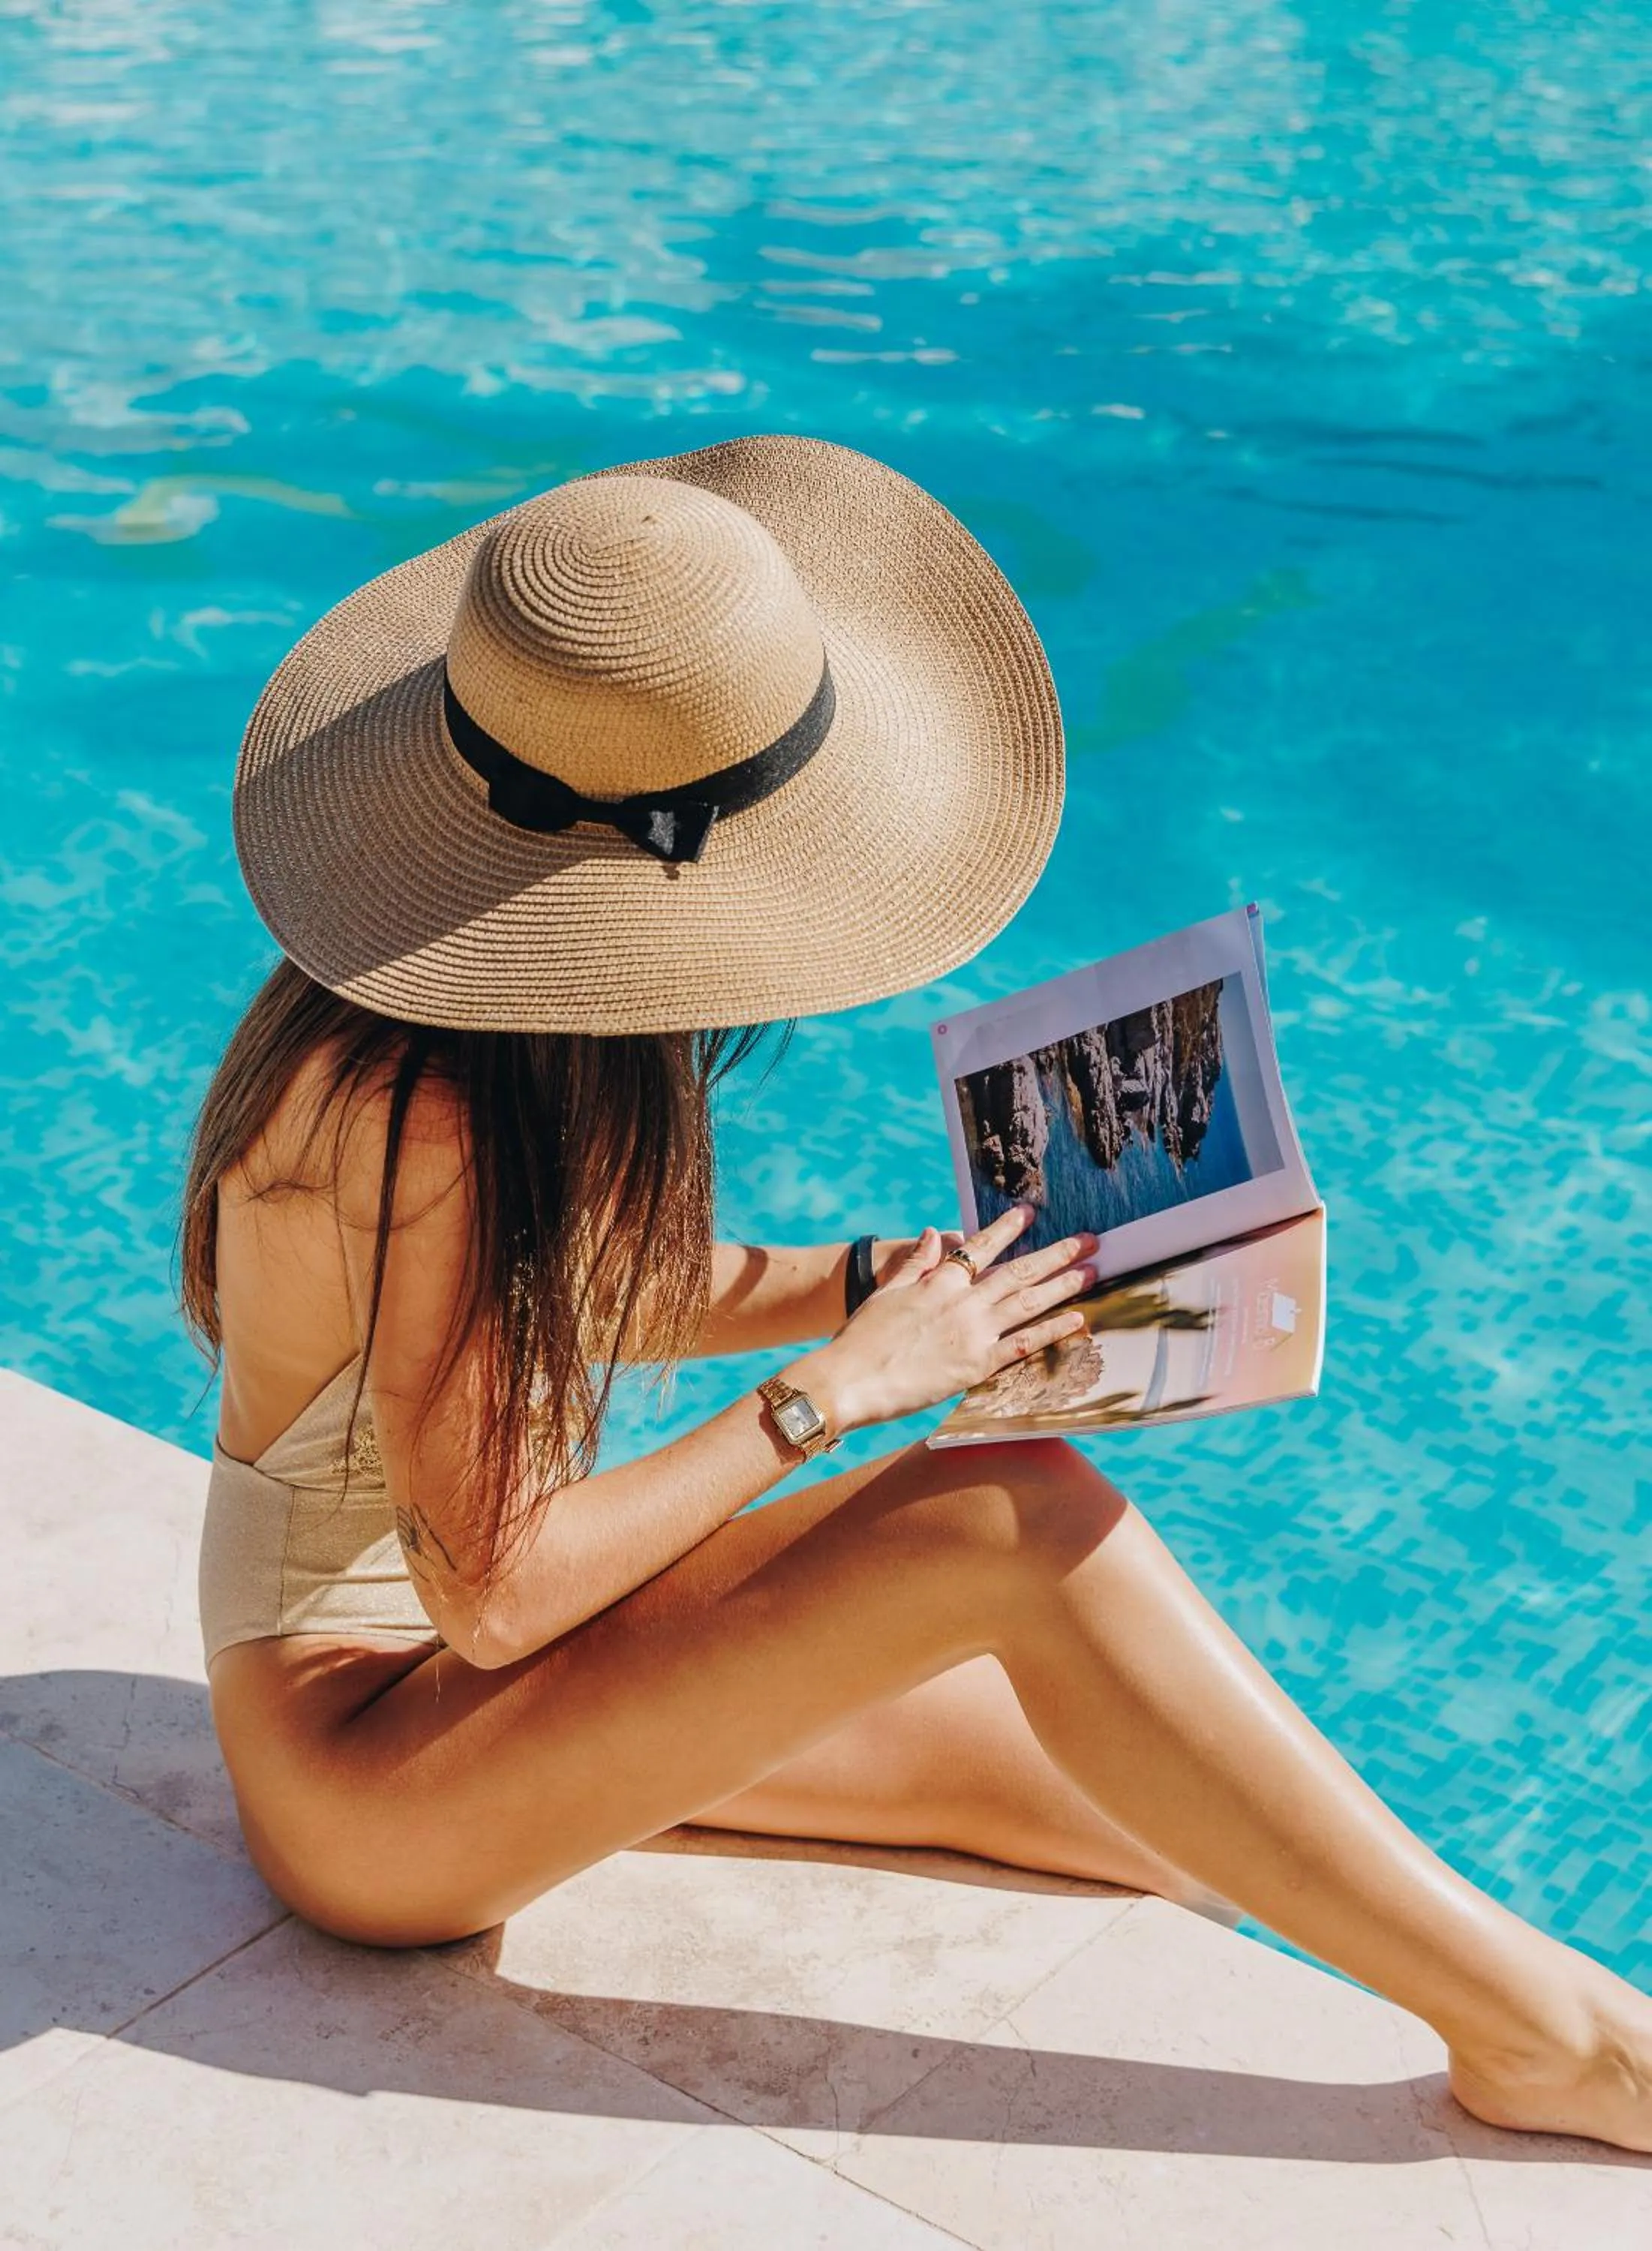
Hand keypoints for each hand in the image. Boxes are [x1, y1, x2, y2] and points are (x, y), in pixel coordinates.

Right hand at [798, 1206, 1097, 1434]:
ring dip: (1063, 1285)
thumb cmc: (860, 1339)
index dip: (1008, 1228)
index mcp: (937, 1282)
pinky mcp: (977, 1366)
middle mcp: (961, 1302)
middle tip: (1089, 1240)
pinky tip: (1077, 1320)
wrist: (849, 1380)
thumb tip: (935, 1233)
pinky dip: (1052, 1331)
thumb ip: (916, 1263)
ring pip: (1029, 1303)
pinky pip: (1024, 1345)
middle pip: (1018, 1272)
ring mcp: (972, 1333)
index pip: (981, 1247)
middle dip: (1056, 1254)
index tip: (1030, 1212)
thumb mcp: (886, 1293)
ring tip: (1092, 1271)